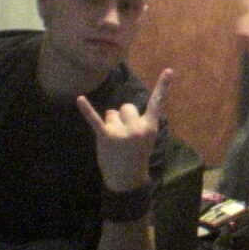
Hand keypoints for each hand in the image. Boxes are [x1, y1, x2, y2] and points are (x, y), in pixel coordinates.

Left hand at [77, 68, 172, 190]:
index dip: (163, 86)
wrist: (127, 179)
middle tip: (124, 137)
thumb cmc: (137, 156)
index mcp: (150, 126)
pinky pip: (95, 119)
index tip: (169, 70)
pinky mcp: (105, 136)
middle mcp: (137, 127)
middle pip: (126, 106)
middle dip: (123, 117)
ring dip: (110, 123)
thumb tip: (121, 109)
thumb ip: (140, 122)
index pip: (157, 102)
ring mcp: (121, 131)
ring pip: (111, 113)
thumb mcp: (147, 139)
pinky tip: (79, 98)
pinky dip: (86, 109)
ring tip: (114, 141)